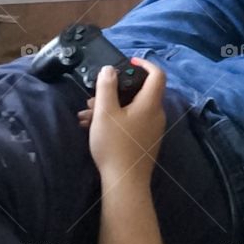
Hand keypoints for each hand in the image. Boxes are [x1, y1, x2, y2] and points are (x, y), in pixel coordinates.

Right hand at [78, 59, 166, 186]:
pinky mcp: (146, 140)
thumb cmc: (115, 145)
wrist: (125, 181)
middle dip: (115, 91)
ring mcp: (152, 128)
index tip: (128, 62)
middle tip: (94, 98)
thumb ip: (107, 88)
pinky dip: (115, 119)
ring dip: (110, 107)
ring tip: (86, 116)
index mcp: (150, 103)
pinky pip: (132, 121)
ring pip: (132, 108)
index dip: (144, 64)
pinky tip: (94, 128)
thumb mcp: (105, 113)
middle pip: (140, 92)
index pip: (157, 74)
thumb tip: (110, 69)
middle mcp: (156, 113)